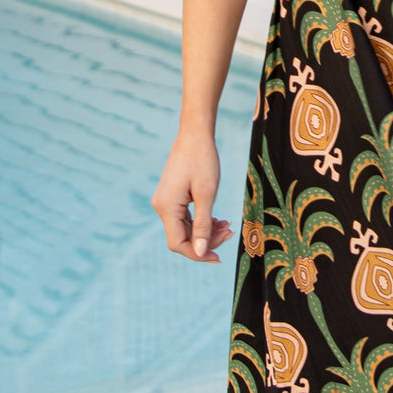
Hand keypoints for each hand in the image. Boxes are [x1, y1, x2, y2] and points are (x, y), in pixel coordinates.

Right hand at [151, 130, 233, 261]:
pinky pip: (186, 218)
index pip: (178, 244)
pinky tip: (218, 219)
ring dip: (206, 231)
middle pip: (183, 238)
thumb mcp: (207, 194)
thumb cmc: (203, 160)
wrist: (194, 135)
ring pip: (185, 229)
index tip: (219, 257)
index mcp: (167, 208)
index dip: (198, 253)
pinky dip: (202, 221)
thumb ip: (203, 225)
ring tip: (228, 225)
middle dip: (206, 240)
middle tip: (230, 233)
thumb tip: (201, 253)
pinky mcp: (172, 198)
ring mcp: (165, 202)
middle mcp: (162, 207)